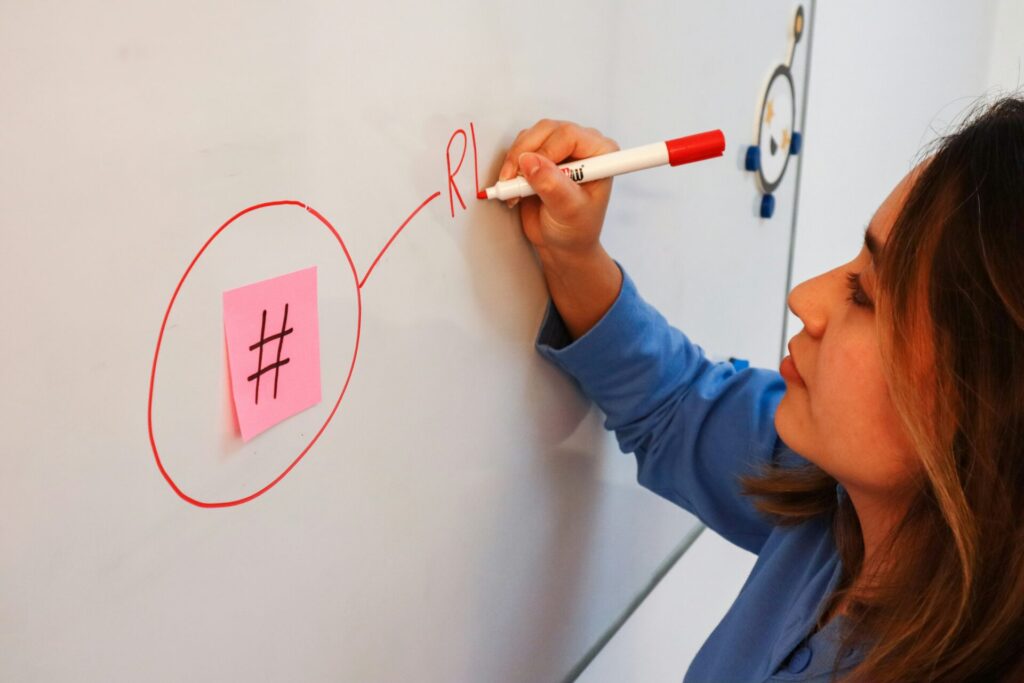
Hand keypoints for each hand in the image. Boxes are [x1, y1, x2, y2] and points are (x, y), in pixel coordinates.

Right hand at [499, 119, 618, 260]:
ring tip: (515, 191)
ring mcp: (560, 149)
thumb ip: (552, 186)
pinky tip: (514, 189)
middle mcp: (581, 147)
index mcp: (600, 154)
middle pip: (546, 130)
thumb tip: (530, 162)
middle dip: (524, 155)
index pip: (569, 135)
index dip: (546, 151)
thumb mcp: (568, 211)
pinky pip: (520, 148)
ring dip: (515, 162)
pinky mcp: (540, 156)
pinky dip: (511, 168)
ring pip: (530, 137)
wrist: (562, 244)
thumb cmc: (576, 230)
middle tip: (514, 182)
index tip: (532, 174)